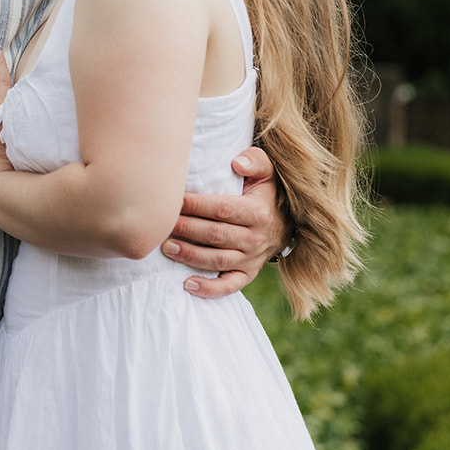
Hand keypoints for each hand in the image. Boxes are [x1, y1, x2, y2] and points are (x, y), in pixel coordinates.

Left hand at [161, 146, 288, 298]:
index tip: (174, 200)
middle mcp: (255, 238)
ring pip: (216, 260)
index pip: (222, 209)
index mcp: (258, 212)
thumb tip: (237, 162)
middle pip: (214, 235)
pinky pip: (228, 286)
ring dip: (189, 255)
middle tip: (162, 224)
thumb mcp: (268, 172)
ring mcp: (251, 259)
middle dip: (186, 229)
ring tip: (166, 247)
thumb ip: (255, 160)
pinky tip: (187, 285)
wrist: (288, 223)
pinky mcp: (247, 274)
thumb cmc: (267, 193)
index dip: (196, 206)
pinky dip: (209, 289)